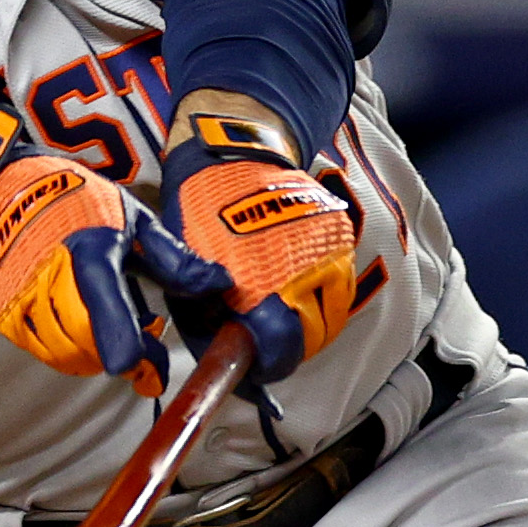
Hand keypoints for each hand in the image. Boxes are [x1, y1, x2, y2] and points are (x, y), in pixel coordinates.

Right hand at [0, 110, 226, 394]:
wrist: (6, 190)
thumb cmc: (76, 201)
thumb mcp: (133, 219)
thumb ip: (173, 260)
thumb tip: (220, 283)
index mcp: (89, 251)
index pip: (105, 310)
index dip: (124, 348)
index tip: (141, 367)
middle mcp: (50, 278)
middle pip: (88, 343)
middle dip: (121, 354)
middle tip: (145, 350)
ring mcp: (21, 297)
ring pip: (64, 353)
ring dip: (95, 354)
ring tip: (111, 330)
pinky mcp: (3, 311)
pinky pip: (41, 348)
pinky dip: (68, 348)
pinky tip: (81, 326)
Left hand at [158, 107, 358, 384]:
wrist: (232, 158)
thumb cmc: (198, 218)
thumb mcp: (187, 280)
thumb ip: (207, 327)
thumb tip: (228, 363)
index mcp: (263, 288)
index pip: (281, 355)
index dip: (266, 368)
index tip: (253, 367)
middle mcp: (305, 273)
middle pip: (311, 340)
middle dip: (286, 348)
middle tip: (261, 338)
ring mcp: (328, 253)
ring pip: (330, 316)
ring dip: (308, 323)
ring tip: (278, 310)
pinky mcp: (339, 238)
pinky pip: (338, 286)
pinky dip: (320, 295)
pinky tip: (294, 285)